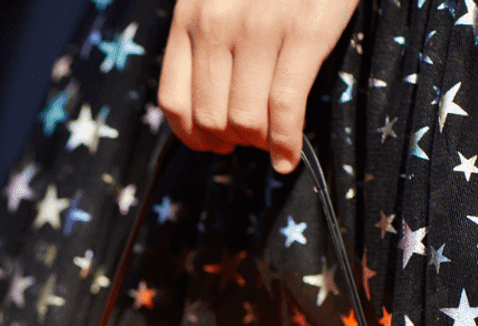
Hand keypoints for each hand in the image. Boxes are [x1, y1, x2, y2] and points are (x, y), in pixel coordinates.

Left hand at [157, 0, 358, 172]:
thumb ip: (207, 38)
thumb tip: (210, 107)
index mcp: (189, 18)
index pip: (173, 101)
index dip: (191, 136)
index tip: (212, 144)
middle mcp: (216, 24)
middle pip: (209, 117)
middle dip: (231, 142)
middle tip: (251, 142)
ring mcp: (259, 27)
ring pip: (245, 118)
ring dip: (260, 144)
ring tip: (273, 144)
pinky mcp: (305, 30)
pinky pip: (284, 107)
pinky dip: (286, 142)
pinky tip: (289, 156)